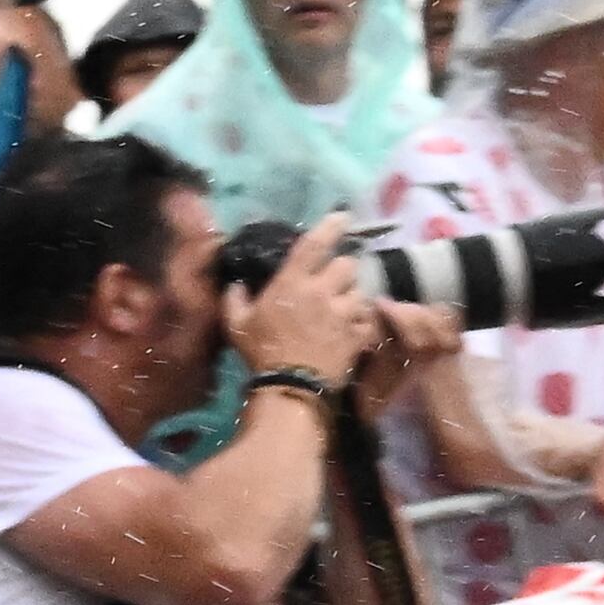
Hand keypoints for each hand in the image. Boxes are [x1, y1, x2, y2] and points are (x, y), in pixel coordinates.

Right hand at [229, 213, 375, 387]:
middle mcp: (322, 291)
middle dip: (343, 270)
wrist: (291, 388)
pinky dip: (363, 322)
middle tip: (334, 281)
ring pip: (360, 291)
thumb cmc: (261, 353)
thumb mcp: (237, 325)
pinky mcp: (358, 335)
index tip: (343, 216)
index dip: (331, 226)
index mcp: (292, 283)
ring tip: (344, 307)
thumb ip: (235, 299)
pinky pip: (368, 320)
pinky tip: (354, 329)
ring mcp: (344, 313)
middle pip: (348, 265)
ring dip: (352, 296)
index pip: (315, 244)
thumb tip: (235, 284)